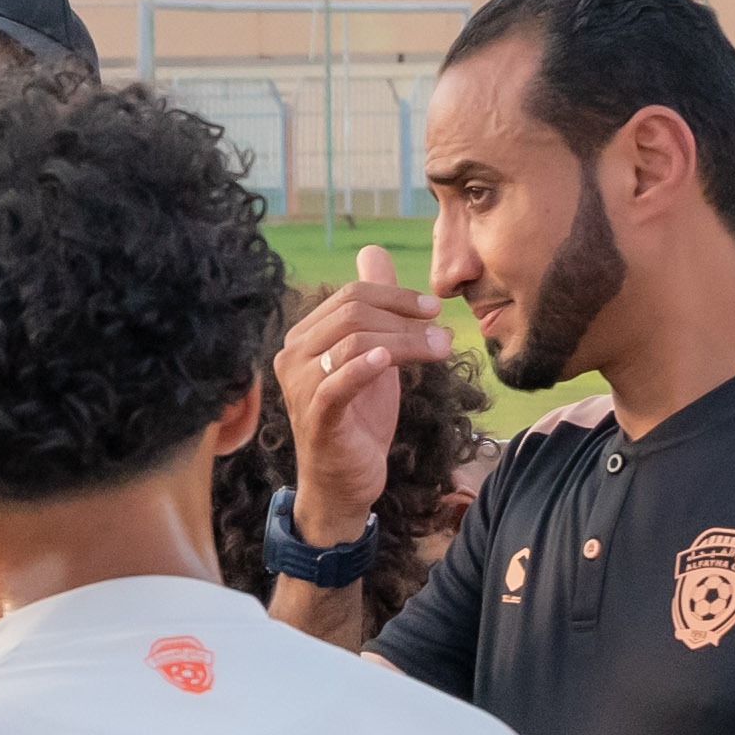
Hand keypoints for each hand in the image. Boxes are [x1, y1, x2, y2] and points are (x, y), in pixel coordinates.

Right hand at [276, 261, 446, 512]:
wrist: (344, 482)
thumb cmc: (358, 419)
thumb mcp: (372, 356)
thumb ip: (373, 308)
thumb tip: (373, 252)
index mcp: (304, 337)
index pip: (350, 296)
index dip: (395, 296)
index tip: (433, 309)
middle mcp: (292, 356)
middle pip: (352, 313)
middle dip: (404, 317)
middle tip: (442, 332)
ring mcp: (300, 386)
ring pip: (354, 341)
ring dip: (405, 341)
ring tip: (439, 349)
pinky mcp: (316, 417)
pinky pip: (339, 382)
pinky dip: (366, 367)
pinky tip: (389, 362)